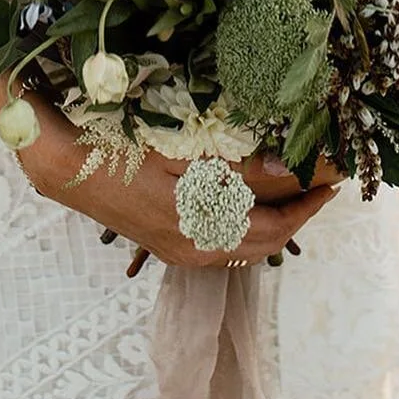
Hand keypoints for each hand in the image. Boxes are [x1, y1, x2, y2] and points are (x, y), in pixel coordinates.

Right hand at [10, 98, 337, 269]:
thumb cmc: (123, 148)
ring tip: (293, 186)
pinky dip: (246, 225)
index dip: (308, 204)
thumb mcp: (183, 150)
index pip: (275, 227)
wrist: (66, 166)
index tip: (332, 179)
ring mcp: (180, 251)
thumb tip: (289, 166)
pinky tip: (250, 199)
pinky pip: (222, 244)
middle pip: (265, 243)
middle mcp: (195, 250)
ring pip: (244, 247)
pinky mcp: (167, 243)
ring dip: (273, 220)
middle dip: (297, 213)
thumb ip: (238, 164)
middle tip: (320, 181)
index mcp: (203, 229)